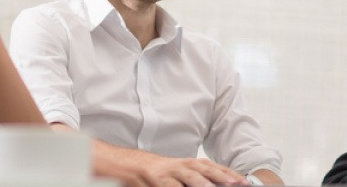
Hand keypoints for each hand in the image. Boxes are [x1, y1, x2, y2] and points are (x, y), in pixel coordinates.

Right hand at [92, 145, 246, 186]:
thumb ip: (178, 180)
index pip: (205, 166)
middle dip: (219, 177)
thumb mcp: (160, 174)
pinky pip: (155, 186)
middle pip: (198, 169)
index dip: (224, 173)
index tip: (242, 181)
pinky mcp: (137, 179)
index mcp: (175, 164)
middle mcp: (167, 166)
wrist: (103, 161)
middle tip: (236, 184)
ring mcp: (153, 172)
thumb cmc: (134, 172)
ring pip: (178, 178)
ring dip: (197, 183)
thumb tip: (202, 184)